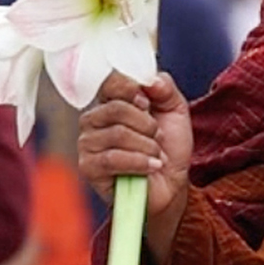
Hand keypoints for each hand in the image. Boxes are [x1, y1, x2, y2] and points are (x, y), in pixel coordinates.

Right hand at [77, 74, 194, 252]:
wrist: (172, 185)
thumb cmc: (169, 148)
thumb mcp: (176, 111)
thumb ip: (165, 88)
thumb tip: (150, 79)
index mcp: (111, 101)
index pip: (109, 82)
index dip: (131, 89)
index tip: (148, 103)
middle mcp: (94, 120)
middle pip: (116, 108)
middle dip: (147, 124)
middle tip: (157, 137)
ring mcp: (88, 144)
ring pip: (118, 134)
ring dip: (147, 146)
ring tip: (155, 155)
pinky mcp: (89, 167)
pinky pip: (112, 158)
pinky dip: (140, 162)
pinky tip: (152, 167)